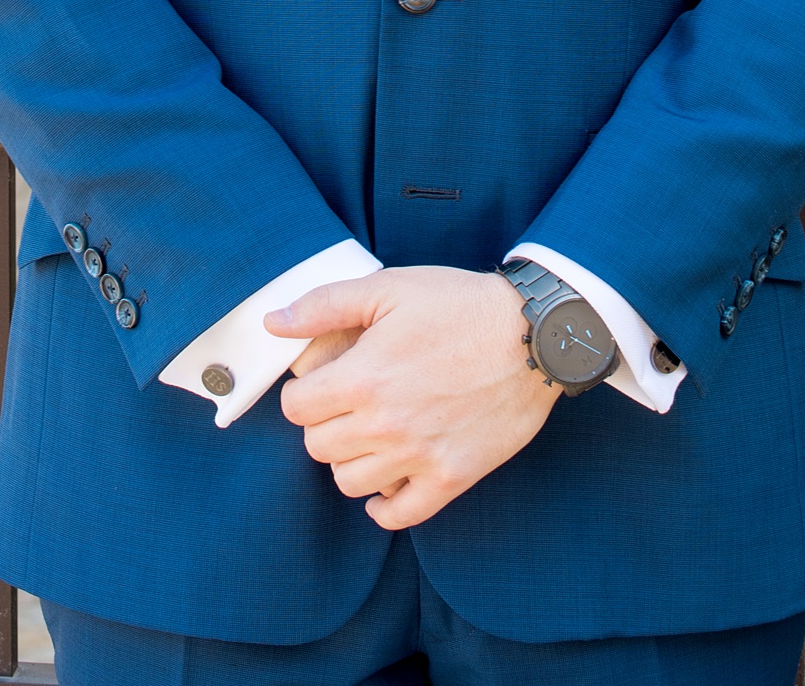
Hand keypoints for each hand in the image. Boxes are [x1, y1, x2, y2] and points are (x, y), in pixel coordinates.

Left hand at [268, 265, 557, 528]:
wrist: (532, 334)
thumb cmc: (459, 305)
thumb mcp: (388, 288)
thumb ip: (324, 305)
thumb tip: (272, 323)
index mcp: (363, 378)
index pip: (296, 410)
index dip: (304, 393)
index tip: (323, 382)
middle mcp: (385, 425)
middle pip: (318, 448)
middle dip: (324, 424)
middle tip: (348, 403)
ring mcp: (419, 457)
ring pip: (350, 483)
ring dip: (352, 459)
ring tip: (372, 432)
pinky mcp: (452, 478)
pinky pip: (399, 515)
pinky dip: (385, 504)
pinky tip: (390, 475)